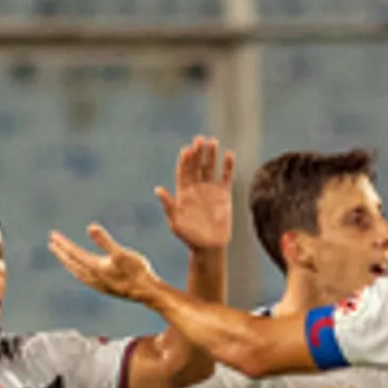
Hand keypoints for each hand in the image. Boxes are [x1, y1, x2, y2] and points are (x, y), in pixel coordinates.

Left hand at [48, 224, 158, 301]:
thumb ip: (105, 241)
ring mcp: (98, 284)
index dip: (63, 244)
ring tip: (62, 257)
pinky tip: (82, 272)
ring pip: (77, 272)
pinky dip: (78, 272)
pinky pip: (85, 279)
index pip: (74, 253)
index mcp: (95, 267)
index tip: (53, 236)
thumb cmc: (137, 271)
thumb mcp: (121, 253)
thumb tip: (91, 227)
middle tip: (51, 244)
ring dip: (68, 263)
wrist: (147, 293)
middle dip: (61, 253)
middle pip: (72, 263)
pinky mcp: (105, 289)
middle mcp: (93, 277)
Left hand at [156, 136, 234, 254]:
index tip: (187, 150)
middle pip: (196, 166)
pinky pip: (226, 177)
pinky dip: (227, 166)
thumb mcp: (176, 223)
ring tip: (212, 141)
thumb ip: (168, 206)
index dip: (185, 161)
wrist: (209, 247)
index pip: (184, 172)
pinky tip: (229, 155)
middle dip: (197, 152)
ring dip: (211, 155)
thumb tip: (158, 189)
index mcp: (183, 193)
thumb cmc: (189, 238)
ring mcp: (210, 190)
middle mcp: (196, 188)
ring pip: (210, 167)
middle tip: (199, 139)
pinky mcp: (224, 195)